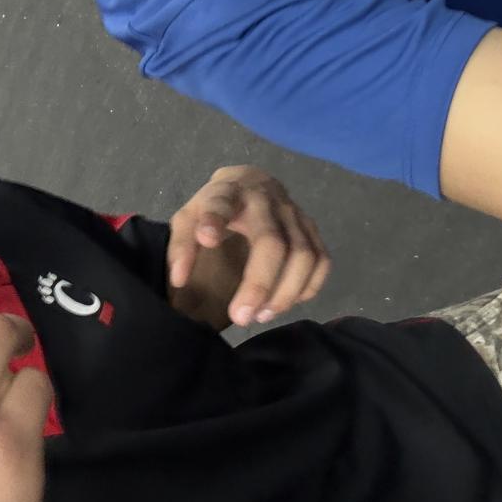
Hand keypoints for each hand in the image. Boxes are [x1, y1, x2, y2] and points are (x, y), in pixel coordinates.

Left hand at [167, 166, 331, 328]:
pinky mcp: (311, 228)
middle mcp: (266, 201)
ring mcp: (294, 213)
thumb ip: (181, 246)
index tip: (206, 239)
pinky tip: (285, 303)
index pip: (221, 204)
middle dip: (259, 284)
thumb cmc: (213, 208)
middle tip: (240, 317)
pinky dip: (308, 286)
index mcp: (228, 194)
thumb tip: (179, 280)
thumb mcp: (188, 218)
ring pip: (304, 255)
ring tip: (261, 316)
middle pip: (273, 243)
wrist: (250, 184)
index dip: (214, 221)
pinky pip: (321, 260)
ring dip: (285, 292)